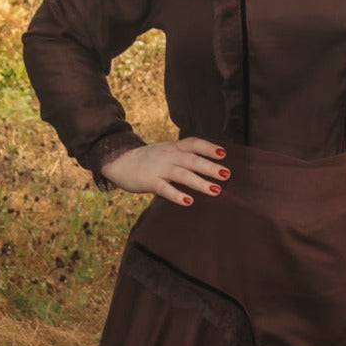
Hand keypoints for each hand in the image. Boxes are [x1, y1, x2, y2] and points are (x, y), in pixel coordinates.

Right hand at [99, 138, 229, 204]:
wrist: (118, 161)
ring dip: (200, 182)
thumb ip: (184, 156)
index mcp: (173, 147)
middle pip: (191, 159)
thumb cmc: (148, 160)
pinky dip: (177, 195)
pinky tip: (189, 201)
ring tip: (216, 190)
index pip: (193, 143)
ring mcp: (158, 168)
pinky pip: (165, 189)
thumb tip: (209, 164)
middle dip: (210, 167)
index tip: (223, 153)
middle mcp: (168, 156)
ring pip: (182, 174)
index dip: (208, 147)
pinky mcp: (149, 182)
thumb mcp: (167, 152)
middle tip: (227, 174)